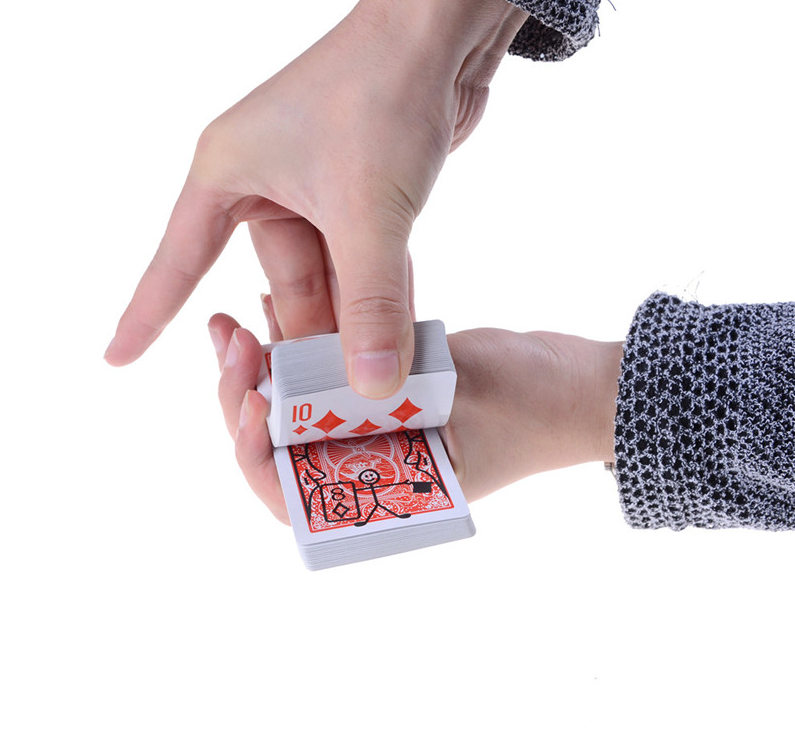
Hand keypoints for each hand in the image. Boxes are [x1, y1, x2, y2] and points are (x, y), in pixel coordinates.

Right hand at [104, 0, 527, 397]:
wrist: (440, 35)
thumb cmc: (380, 99)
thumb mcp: (368, 215)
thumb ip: (370, 304)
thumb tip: (371, 385)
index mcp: (229, 174)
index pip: (178, 260)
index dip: (149, 312)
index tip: (118, 357)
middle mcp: (265, 182)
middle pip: (280, 282)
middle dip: (307, 336)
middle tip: (325, 396)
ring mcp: (315, 188)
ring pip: (330, 274)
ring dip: (354, 319)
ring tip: (373, 374)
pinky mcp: (360, 192)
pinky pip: (362, 258)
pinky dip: (379, 292)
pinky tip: (400, 332)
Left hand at [208, 313, 621, 523]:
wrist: (579, 382)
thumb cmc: (536, 404)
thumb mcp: (459, 396)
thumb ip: (382, 396)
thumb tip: (288, 387)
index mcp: (387, 491)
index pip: (297, 498)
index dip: (260, 457)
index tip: (255, 402)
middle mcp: (375, 466)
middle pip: (284, 449)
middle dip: (247, 401)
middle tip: (231, 345)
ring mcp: (379, 428)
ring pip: (298, 410)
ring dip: (260, 371)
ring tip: (228, 327)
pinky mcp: (386, 394)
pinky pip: (329, 376)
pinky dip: (301, 348)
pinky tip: (268, 310)